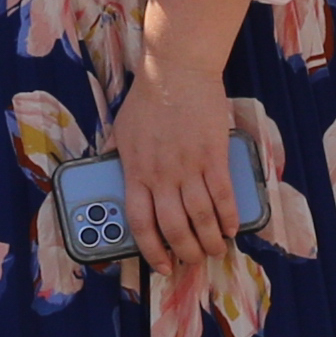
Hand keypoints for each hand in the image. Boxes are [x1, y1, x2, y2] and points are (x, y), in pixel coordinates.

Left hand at [111, 61, 244, 281]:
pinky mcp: (213, 156)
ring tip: (216, 249)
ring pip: (201, 218)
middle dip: (187, 253)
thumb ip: (115, 152)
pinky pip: (223, 196)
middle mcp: (161, 175)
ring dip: (211, 241)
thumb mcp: (120, 128)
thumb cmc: (147, 97)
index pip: (140, 223)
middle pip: (174, 228)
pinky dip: (229, 217)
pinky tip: (232, 228)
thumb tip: (104, 164)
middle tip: (194, 260)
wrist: (176, 71)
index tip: (161, 265)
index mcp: (136, 172)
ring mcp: (188, 167)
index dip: (151, 250)